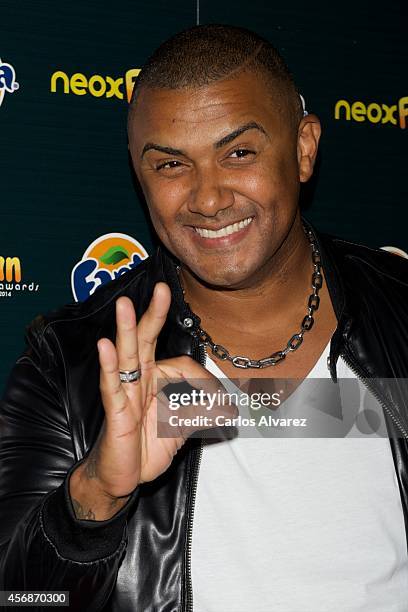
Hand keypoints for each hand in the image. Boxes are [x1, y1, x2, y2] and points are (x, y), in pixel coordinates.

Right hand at [69, 282, 231, 518]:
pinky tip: (105, 346)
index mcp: (156, 381)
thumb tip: (229, 409)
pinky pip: (112, 386)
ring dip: (126, 329)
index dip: (206, 381)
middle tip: (161, 289)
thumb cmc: (147, 448)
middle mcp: (140, 381)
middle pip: (146, 341)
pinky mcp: (115, 411)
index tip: (222, 403)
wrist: (122, 477)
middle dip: (153, 314)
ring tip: (125, 304)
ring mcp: (126, 394)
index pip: (183, 365)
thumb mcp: (183, 429)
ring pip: (126, 356)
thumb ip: (203, 414)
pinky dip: (109, 366)